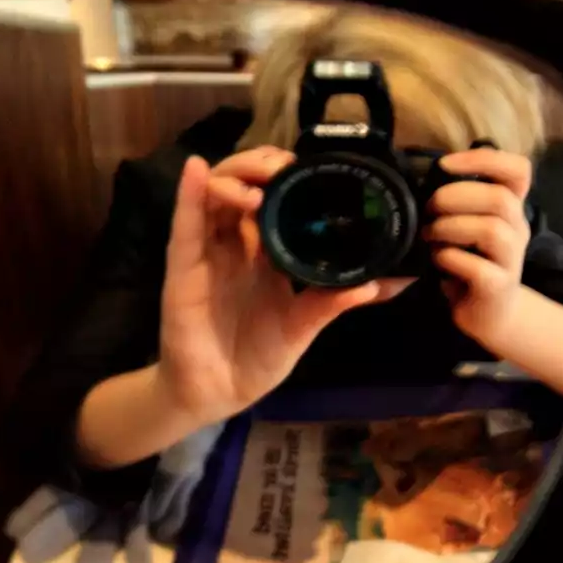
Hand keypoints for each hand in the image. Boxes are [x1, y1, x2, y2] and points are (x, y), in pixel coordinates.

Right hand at [156, 148, 413, 425]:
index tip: (309, 167)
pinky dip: (188, 194)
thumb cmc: (256, 358)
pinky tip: (196, 170)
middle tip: (284, 167)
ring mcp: (207, 252)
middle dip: (259, 166)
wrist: (217, 395)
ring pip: (213, 196)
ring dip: (234, 176)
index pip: (272, 199)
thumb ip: (332, 302)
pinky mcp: (182, 268)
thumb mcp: (302, 327)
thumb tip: (379, 285)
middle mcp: (234, 244)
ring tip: (259, 179)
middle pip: (241, 186)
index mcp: (265, 253)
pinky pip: (185, 226)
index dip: (286, 177)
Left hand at [423, 146, 535, 345]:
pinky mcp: (498, 286)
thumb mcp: (464, 227)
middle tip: (429, 210)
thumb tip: (414, 181)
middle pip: (500, 198)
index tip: (445, 164)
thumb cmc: (471, 263)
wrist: (490, 313)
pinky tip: (438, 261)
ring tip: (430, 236)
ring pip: (491, 230)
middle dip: (455, 197)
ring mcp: (511, 259)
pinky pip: (477, 267)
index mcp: (510, 208)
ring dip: (450, 228)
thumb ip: (452, 204)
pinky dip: (450, 259)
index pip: (517, 170)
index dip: (484, 159)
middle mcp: (517, 229)